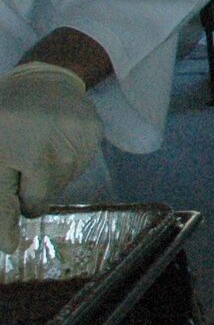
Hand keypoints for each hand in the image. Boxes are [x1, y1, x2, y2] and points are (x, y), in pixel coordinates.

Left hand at [0, 63, 104, 253]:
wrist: (44, 79)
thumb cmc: (6, 119)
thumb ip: (0, 200)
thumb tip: (9, 246)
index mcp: (20, 152)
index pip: (20, 204)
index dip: (10, 218)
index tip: (10, 233)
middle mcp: (52, 147)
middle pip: (45, 196)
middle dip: (31, 189)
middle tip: (20, 164)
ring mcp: (77, 140)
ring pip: (63, 182)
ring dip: (49, 175)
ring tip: (37, 148)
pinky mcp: (94, 134)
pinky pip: (80, 166)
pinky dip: (66, 162)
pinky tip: (56, 141)